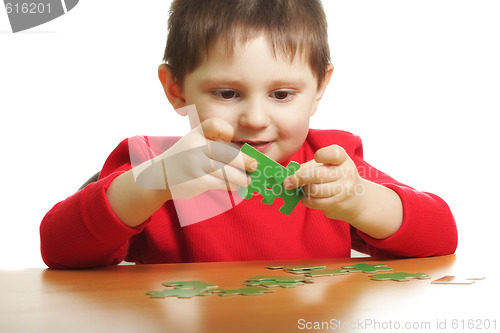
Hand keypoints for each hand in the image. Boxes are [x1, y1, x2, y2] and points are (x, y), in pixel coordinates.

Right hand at [135, 118, 256, 199]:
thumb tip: (247, 158)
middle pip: (228, 153)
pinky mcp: (196, 180)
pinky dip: (231, 186)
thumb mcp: (194, 143)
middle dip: (245, 161)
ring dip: (241, 177)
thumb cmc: (185, 159)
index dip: (226, 130)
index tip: (231, 137)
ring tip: (248, 180)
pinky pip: (220, 183)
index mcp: (196, 133)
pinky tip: (235, 186)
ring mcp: (195, 164)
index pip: (214, 125)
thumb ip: (215, 145)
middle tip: (255, 166)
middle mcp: (195, 146)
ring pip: (226, 171)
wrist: (159, 175)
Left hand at [283, 145, 364, 221]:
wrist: (356, 199)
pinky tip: (306, 198)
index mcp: (342, 158)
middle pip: (316, 174)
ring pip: (314, 190)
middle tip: (287, 182)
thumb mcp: (327, 166)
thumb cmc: (334, 178)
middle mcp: (346, 172)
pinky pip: (315, 202)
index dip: (321, 155)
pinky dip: (306, 200)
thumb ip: (309, 167)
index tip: (316, 158)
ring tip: (304, 189)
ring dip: (304, 190)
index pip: (331, 154)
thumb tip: (289, 175)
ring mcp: (344, 188)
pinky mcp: (338, 202)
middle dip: (298, 178)